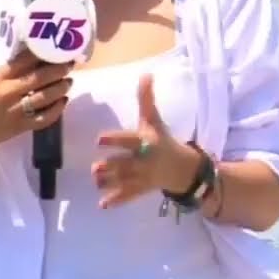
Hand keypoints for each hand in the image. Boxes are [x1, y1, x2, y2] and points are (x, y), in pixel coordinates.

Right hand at [0, 49, 73, 162]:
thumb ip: (13, 70)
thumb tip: (39, 57)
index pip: (25, 60)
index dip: (44, 53)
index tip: (57, 49)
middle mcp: (7, 91)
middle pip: (39, 77)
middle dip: (58, 69)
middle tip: (69, 65)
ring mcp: (15, 110)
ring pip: (45, 97)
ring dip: (60, 88)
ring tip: (68, 82)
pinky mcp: (22, 126)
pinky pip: (45, 117)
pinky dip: (57, 109)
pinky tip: (63, 101)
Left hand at [93, 74, 200, 208]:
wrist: (183, 168)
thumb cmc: (162, 140)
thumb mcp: (154, 120)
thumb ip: (146, 99)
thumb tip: (146, 74)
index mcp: (146, 142)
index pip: (129, 140)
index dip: (115, 139)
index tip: (99, 139)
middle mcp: (144, 160)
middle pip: (126, 164)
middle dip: (111, 167)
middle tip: (95, 168)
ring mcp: (143, 177)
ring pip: (124, 181)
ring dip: (109, 182)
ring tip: (95, 180)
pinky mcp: (141, 190)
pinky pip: (129, 196)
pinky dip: (117, 200)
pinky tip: (102, 204)